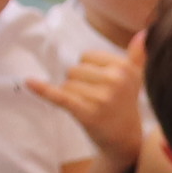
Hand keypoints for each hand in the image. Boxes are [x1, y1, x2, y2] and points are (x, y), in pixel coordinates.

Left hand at [28, 48, 145, 163]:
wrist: (125, 139)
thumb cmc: (125, 104)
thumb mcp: (136, 78)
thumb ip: (138, 55)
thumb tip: (143, 33)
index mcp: (124, 67)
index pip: (87, 56)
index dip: (89, 70)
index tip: (103, 84)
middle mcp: (115, 81)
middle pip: (75, 70)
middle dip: (79, 83)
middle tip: (96, 98)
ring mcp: (101, 98)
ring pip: (67, 84)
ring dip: (73, 95)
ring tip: (90, 106)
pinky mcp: (86, 113)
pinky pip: (60, 96)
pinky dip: (43, 90)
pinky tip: (28, 82)